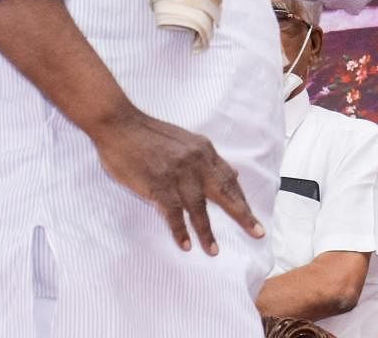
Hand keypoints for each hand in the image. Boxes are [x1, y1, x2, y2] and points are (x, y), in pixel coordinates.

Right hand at [89, 108, 263, 253]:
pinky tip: (186, 244)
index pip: (228, 178)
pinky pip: (173, 212)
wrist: (120, 125)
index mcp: (204, 150)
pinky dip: (180, 230)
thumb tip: (232, 174)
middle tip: (257, 232)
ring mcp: (177, 173)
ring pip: (198, 207)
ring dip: (206, 231)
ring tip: (213, 251)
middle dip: (242, 214)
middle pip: (223, 192)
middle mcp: (196, 161)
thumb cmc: (149, 134)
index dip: (241, 198)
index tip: (252, 215)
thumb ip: (207, 159)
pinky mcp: (158, 184)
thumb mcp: (186, 140)